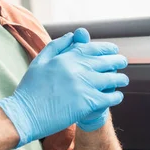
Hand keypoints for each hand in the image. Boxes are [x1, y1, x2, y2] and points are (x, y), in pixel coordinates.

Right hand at [0, 29, 128, 147]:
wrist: (26, 114)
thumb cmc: (30, 88)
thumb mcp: (40, 61)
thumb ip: (57, 46)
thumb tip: (73, 36)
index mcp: (67, 57)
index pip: (92, 48)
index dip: (106, 49)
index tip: (113, 50)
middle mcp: (78, 69)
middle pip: (105, 62)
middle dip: (117, 61)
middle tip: (123, 62)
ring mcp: (84, 85)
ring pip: (111, 79)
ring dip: (120, 78)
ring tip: (123, 79)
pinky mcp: (88, 103)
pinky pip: (109, 97)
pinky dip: (115, 95)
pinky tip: (117, 95)